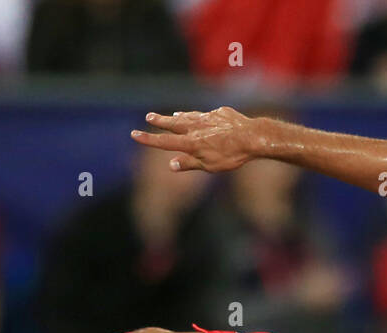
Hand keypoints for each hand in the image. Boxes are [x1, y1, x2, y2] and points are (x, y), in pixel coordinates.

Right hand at [132, 108, 258, 172]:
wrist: (252, 136)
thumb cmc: (232, 155)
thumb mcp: (210, 166)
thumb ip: (190, 164)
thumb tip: (171, 165)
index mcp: (191, 143)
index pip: (164, 142)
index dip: (148, 139)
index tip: (134, 134)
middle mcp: (196, 128)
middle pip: (173, 124)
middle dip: (160, 121)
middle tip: (148, 117)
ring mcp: (208, 118)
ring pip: (187, 117)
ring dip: (176, 117)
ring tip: (169, 116)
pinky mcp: (219, 113)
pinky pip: (203, 114)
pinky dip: (195, 115)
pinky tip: (194, 115)